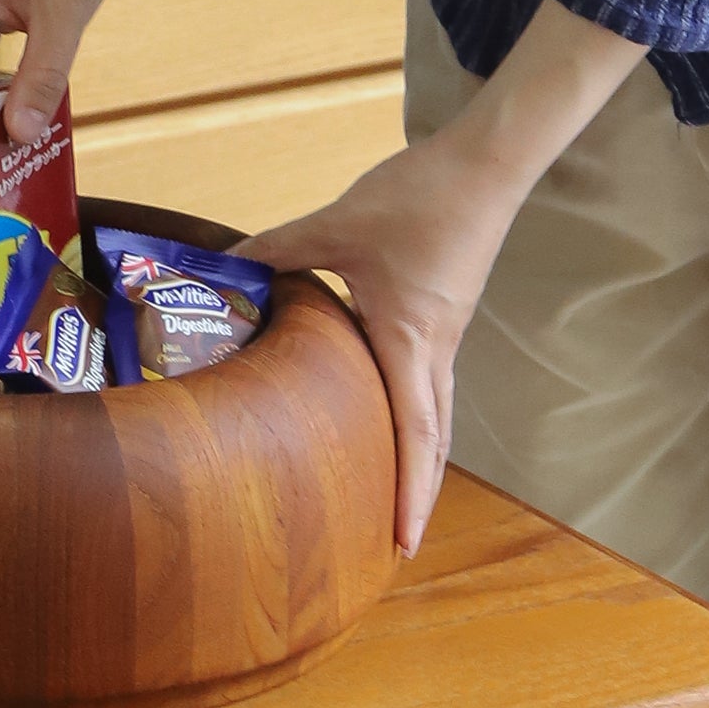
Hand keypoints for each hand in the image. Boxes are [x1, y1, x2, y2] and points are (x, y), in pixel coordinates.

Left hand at [248, 125, 525, 557]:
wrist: (485, 165)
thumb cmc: (420, 198)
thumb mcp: (337, 225)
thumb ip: (278, 249)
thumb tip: (222, 267)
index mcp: (410, 341)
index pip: (415, 433)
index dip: (410, 492)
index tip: (403, 542)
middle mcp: (436, 351)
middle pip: (431, 438)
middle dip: (415, 491)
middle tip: (394, 540)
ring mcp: (445, 335)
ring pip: (433, 412)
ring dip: (416, 456)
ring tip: (390, 493)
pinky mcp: (444, 316)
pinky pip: (429, 381)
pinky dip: (412, 413)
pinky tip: (379, 412)